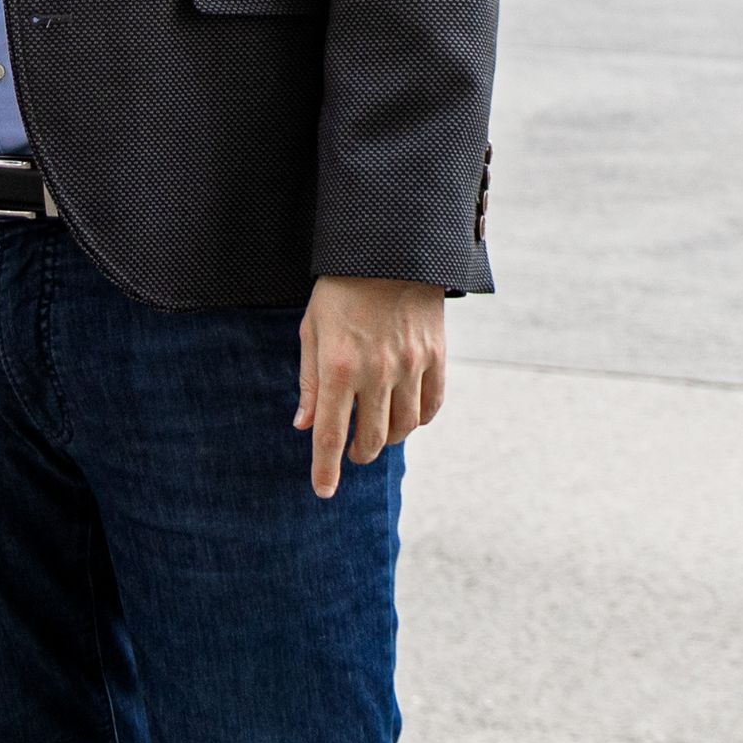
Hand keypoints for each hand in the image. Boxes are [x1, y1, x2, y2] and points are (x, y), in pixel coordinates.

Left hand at [298, 275, 446, 499]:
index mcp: (338, 366)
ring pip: (404, 428)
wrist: (390, 250)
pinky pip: (431, 406)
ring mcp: (411, 365)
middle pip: (372, 439)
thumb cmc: (341, 289)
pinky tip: (406, 415)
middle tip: (352, 451)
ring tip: (378, 432)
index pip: (331, 435)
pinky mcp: (437, 356)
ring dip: (388, 439)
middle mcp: (376, 371)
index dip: (325, 470)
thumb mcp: (313, 329)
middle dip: (358, 454)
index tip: (323, 492)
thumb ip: (310, 381)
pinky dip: (418, 419)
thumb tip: (305, 426)